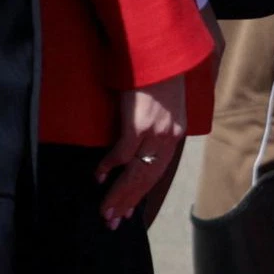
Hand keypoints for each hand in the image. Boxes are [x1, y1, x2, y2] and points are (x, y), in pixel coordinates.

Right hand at [98, 76, 191, 229]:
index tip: (128, 212)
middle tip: (112, 221)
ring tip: (105, 210)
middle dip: (128, 202)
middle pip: (148, 178)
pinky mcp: (138, 123)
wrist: (157, 52)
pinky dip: (109, 166)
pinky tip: (98, 176)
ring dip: (118, 193)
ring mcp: (154, 131)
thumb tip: (135, 152)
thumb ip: (154, 130)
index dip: (141, 193)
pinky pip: (123, 152)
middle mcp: (168, 137)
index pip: (158, 173)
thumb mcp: (163, 108)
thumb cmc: (156, 78)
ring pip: (137, 171)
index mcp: (175, 135)